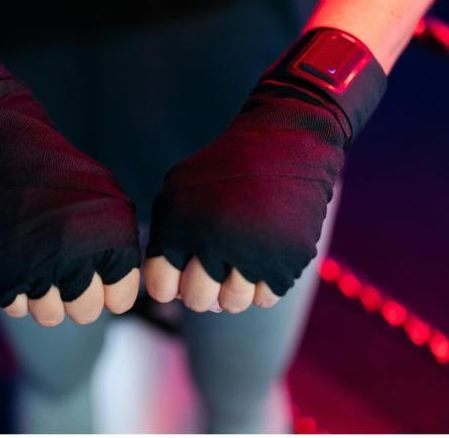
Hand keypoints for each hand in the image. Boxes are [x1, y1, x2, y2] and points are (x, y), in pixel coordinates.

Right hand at [0, 31, 140, 326]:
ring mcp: (35, 265)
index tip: (97, 271)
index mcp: (110, 237)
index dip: (110, 288)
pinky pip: (15, 307)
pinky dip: (16, 291)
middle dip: (79, 295)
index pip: (121, 299)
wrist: (4, 149)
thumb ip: (121, 245)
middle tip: (66, 267)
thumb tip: (121, 291)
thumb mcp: (108, 197)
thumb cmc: (61, 173)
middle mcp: (76, 255)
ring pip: (50, 316)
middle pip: (85, 311)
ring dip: (47, 297)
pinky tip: (18, 261)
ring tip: (42, 264)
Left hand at [144, 90, 344, 311]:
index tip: (183, 268)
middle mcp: (213, 242)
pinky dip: (264, 283)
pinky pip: (266, 298)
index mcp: (180, 226)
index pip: (161, 288)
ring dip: (234, 288)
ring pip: (233, 304)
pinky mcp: (288, 260)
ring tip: (240, 260)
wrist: (284, 144)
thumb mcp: (179, 189)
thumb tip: (166, 289)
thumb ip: (165, 236)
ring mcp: (252, 254)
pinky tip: (263, 255)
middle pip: (197, 300)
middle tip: (214, 267)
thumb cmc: (224, 169)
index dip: (170, 283)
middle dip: (203, 288)